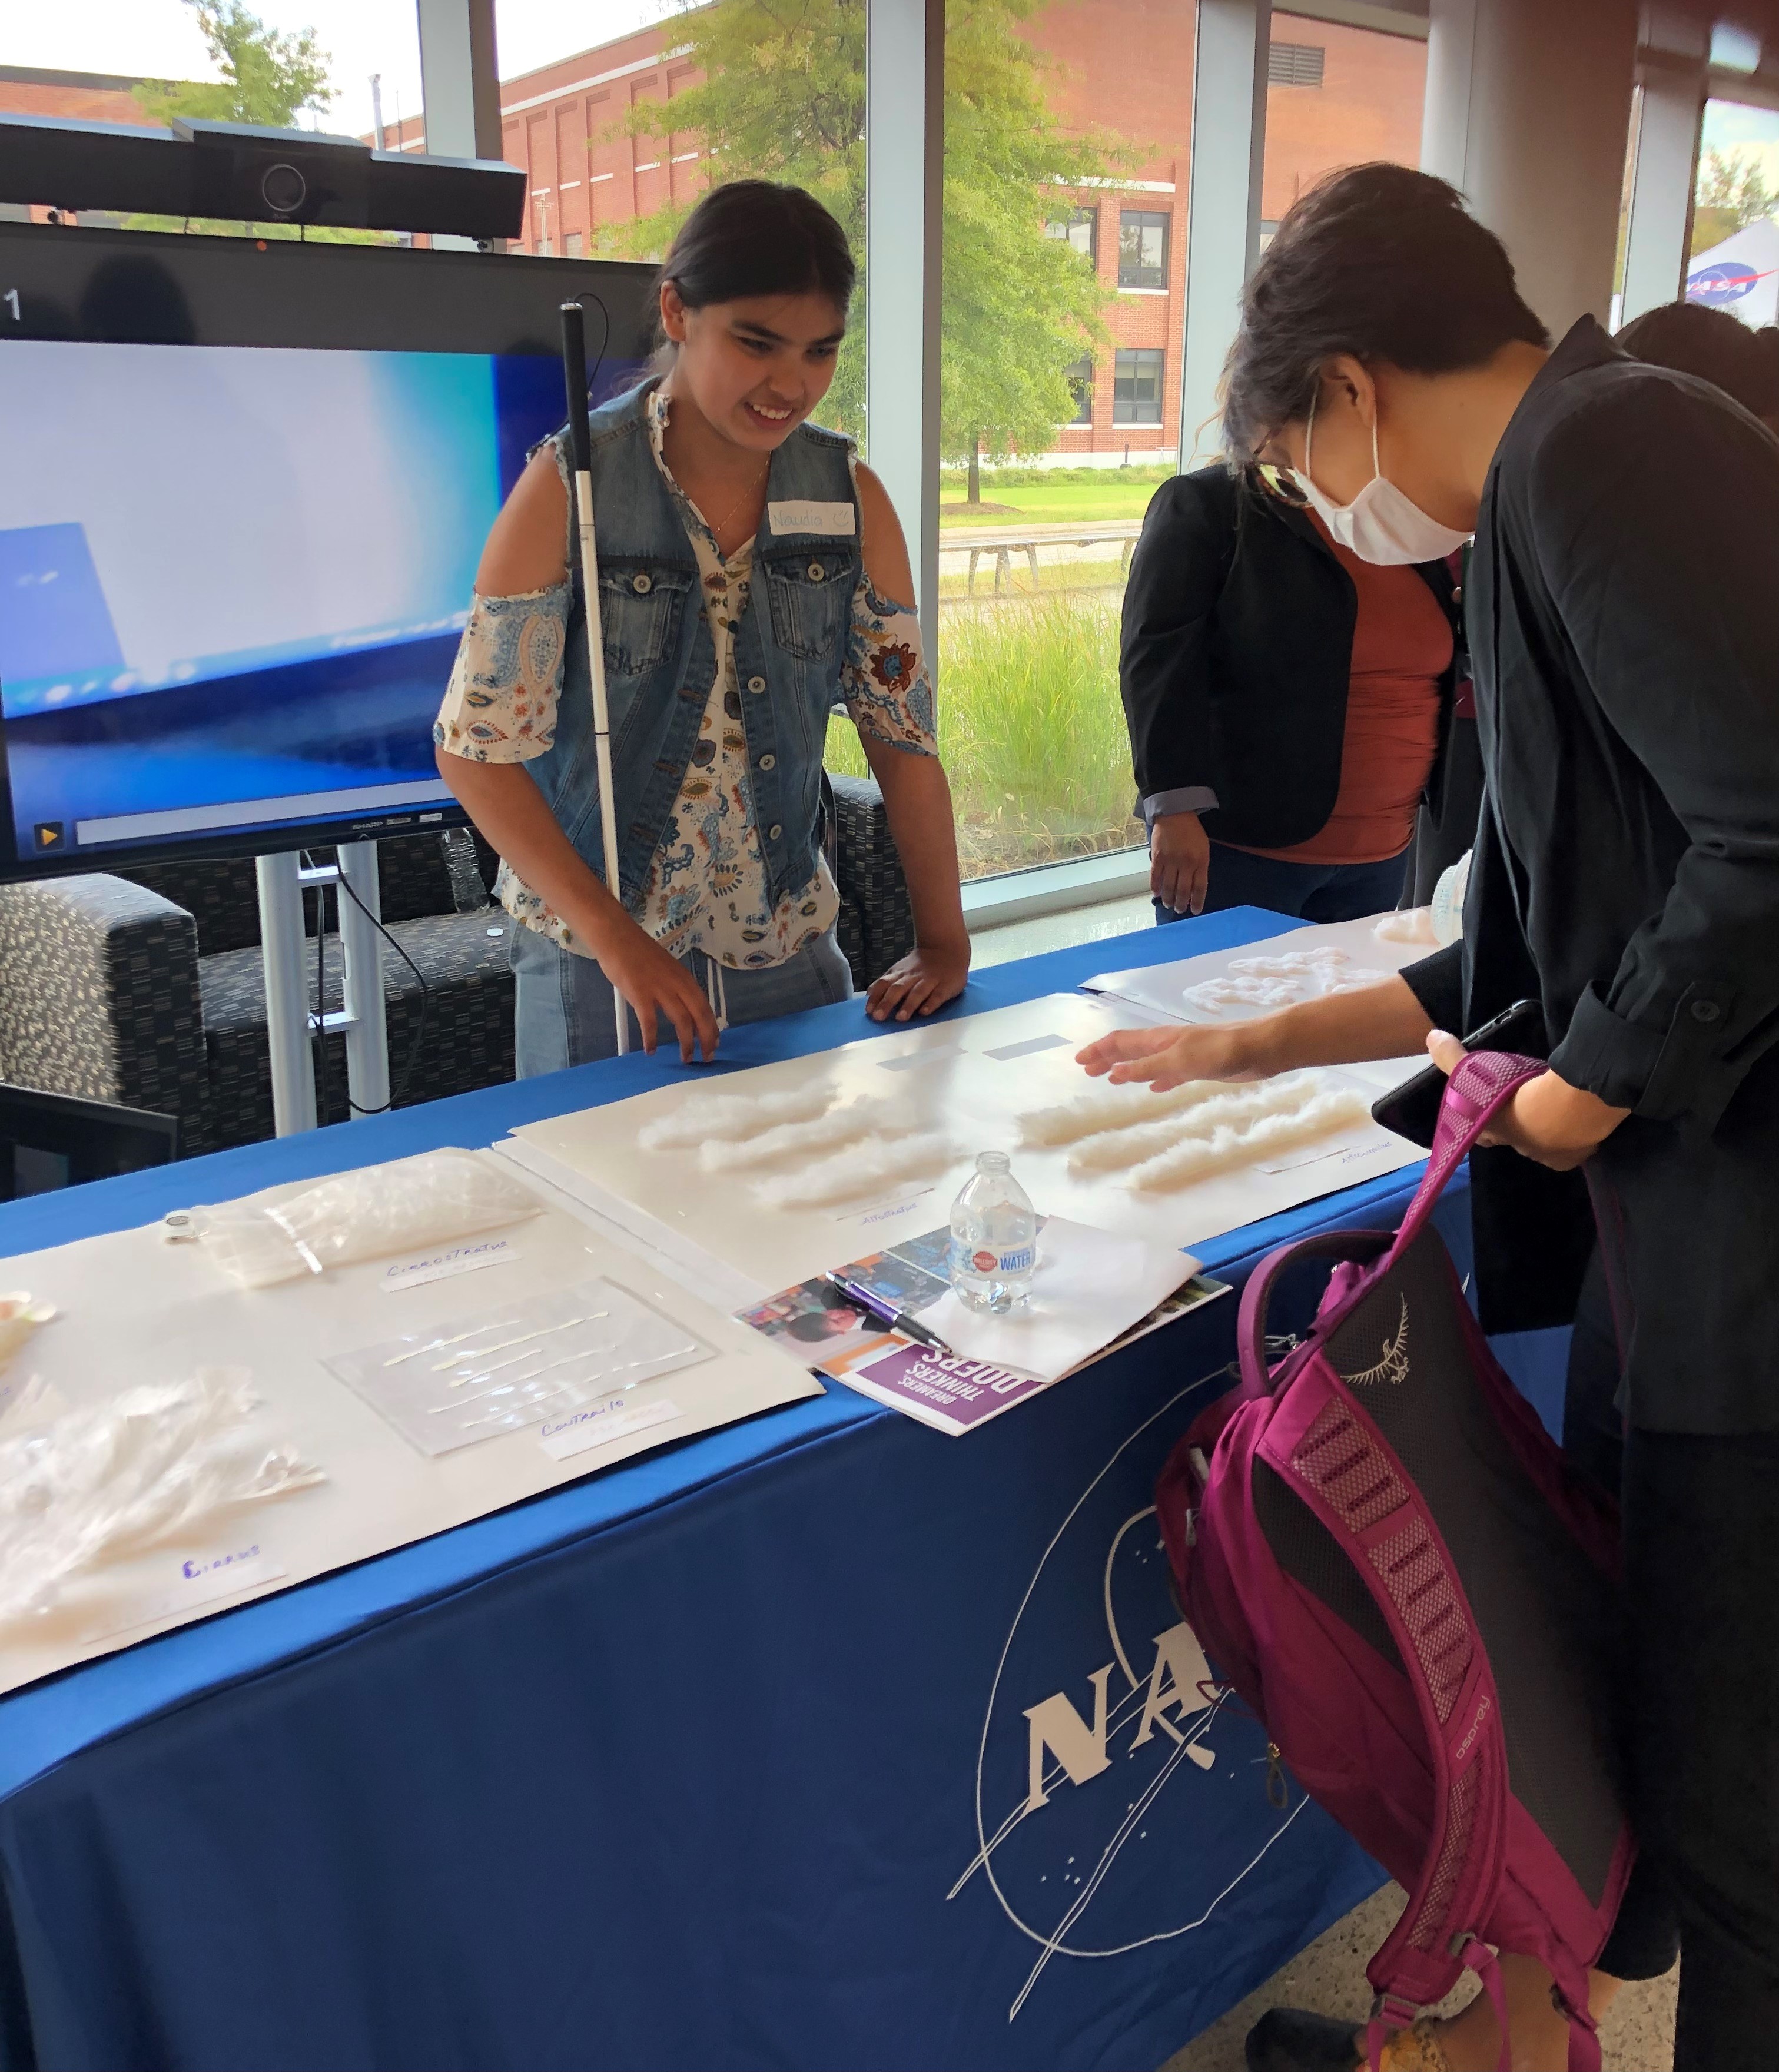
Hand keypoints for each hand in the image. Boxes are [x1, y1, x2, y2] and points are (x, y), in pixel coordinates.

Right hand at [592, 920, 720, 1062]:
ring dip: (686, 1043)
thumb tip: (682, 1008)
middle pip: (699, 1016)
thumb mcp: (666, 969)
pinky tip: (651, 1050)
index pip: (705, 1007)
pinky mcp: (640, 995)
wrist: (617, 938)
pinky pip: (649, 1022)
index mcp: (685, 978)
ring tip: (686, 1059)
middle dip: (706, 1039)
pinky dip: (651, 1038)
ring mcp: (660, 990)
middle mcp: (678, 985)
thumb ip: (675, 987)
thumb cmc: (639, 952)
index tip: (715, 1043)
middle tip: (706, 1058)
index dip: (712, 1027)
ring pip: (681, 1022)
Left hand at [866, 938, 970, 1021]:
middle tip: (879, 1017)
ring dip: (908, 1005)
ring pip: (917, 993)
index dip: (876, 997)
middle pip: (898, 989)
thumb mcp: (900, 969)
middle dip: (887, 1003)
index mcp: (900, 974)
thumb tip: (870, 994)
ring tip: (900, 1018)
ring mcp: (929, 981)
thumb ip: (887, 981)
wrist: (946, 947)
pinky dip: (931, 1004)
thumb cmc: (921, 964)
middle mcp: (913, 977)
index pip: (884, 984)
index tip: (868, 1010)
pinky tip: (924, 1012)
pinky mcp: (945, 986)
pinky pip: (938, 995)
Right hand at [1074, 1020, 1267, 1090]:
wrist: (1262, 1047)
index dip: (1099, 1051)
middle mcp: (1168, 1044)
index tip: (1079, 1062)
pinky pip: (1169, 1073)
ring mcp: (1184, 1055)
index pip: (1121, 1042)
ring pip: (1147, 1061)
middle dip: (1107, 1058)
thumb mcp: (1180, 1061)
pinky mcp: (1200, 1066)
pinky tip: (1154, 1088)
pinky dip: (1156, 1079)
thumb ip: (1149, 1067)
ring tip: (1111, 1079)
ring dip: (1127, 1068)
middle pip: (1130, 1050)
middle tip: (1087, 1071)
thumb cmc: (1222, 1051)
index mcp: (1160, 1039)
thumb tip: (1115, 1073)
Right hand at [1151, 811, 1210, 916]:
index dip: (1198, 901)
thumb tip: (1194, 886)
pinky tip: (1157, 894)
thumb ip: (1200, 866)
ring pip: (1169, 887)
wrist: (1175, 813)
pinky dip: (1156, 887)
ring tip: (1169, 904)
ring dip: (1169, 899)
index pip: (1200, 887)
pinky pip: (1155, 877)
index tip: (1196, 911)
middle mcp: (1186, 863)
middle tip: (1180, 910)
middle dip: (1182, 904)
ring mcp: (1171, 861)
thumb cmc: (1192, 831)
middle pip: (1183, 890)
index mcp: (1200, 861)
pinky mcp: (1157, 857)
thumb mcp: (1203, 848)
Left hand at [1424, 1030, 1627, 1170]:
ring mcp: (1549, 1155)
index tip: (1490, 1112)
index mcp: (1493, 1133)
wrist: (1566, 1110)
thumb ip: (1451, 1057)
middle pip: (1517, 1139)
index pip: (1483, 1133)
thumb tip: (1431, 1037)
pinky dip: (1576, 1136)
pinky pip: (1575, 1148)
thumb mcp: (1475, 1073)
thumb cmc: (1513, 1096)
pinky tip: (1580, 1120)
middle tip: (1529, 1105)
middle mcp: (1518, 1149)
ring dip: (1549, 1130)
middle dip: (1521, 1126)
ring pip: (1546, 1144)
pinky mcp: (1577, 1157)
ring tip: (1556, 1109)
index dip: (1485, 1124)